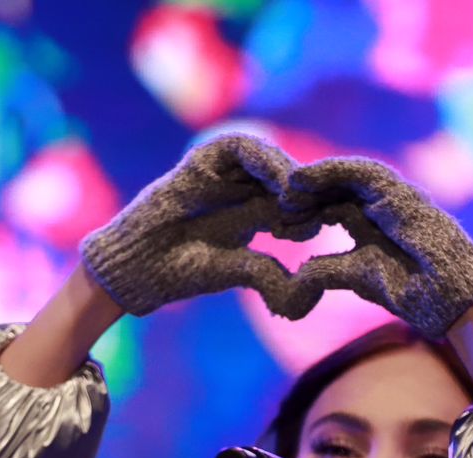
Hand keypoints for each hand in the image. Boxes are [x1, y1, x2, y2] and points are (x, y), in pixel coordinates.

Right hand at [80, 135, 326, 318]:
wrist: (135, 266)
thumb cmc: (182, 272)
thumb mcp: (236, 272)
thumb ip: (269, 275)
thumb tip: (309, 294)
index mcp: (259, 212)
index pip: (301, 201)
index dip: (321, 208)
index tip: (337, 226)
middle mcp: (246, 188)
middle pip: (290, 176)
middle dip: (312, 189)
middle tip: (329, 207)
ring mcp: (225, 173)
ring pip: (270, 158)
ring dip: (291, 174)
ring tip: (302, 198)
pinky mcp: (203, 160)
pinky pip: (239, 147)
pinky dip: (264, 158)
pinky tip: (281, 182)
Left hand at [284, 156, 472, 339]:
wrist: (453, 298)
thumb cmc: (414, 292)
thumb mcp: (359, 277)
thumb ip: (329, 271)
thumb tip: (298, 274)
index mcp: (366, 222)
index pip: (328, 206)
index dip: (301, 211)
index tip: (277, 222)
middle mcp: (376, 204)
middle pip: (332, 188)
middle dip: (303, 194)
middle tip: (275, 201)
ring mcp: (390, 196)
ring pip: (344, 175)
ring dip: (313, 178)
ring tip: (286, 186)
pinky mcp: (400, 193)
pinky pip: (362, 172)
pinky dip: (332, 171)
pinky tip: (305, 179)